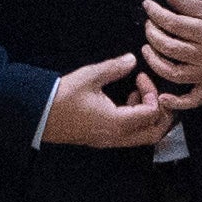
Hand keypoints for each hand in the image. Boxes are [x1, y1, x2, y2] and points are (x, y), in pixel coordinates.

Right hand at [37, 53, 176, 150]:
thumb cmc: (63, 96)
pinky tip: (125, 102)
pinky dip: (135, 120)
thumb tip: (131, 60)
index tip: (140, 78)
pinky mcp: (103, 139)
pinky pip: (129, 135)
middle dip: (162, 114)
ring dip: (147, 116)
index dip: (152, 93)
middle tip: (156, 93)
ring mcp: (110, 141)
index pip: (151, 113)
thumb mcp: (90, 77)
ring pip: (142, 136)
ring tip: (137, 94)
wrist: (39, 115)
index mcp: (118, 123)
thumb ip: (114, 68)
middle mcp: (117, 136)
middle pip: (154, 133)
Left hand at [138, 0, 201, 105]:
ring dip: (155, 62)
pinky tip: (163, 97)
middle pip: (170, 48)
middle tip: (149, 26)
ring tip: (148, 49)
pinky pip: (193, 100)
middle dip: (152, 34)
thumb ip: (187, 3)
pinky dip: (177, 102)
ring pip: (174, 74)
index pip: (174, 24)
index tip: (147, 6)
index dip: (156, 13)